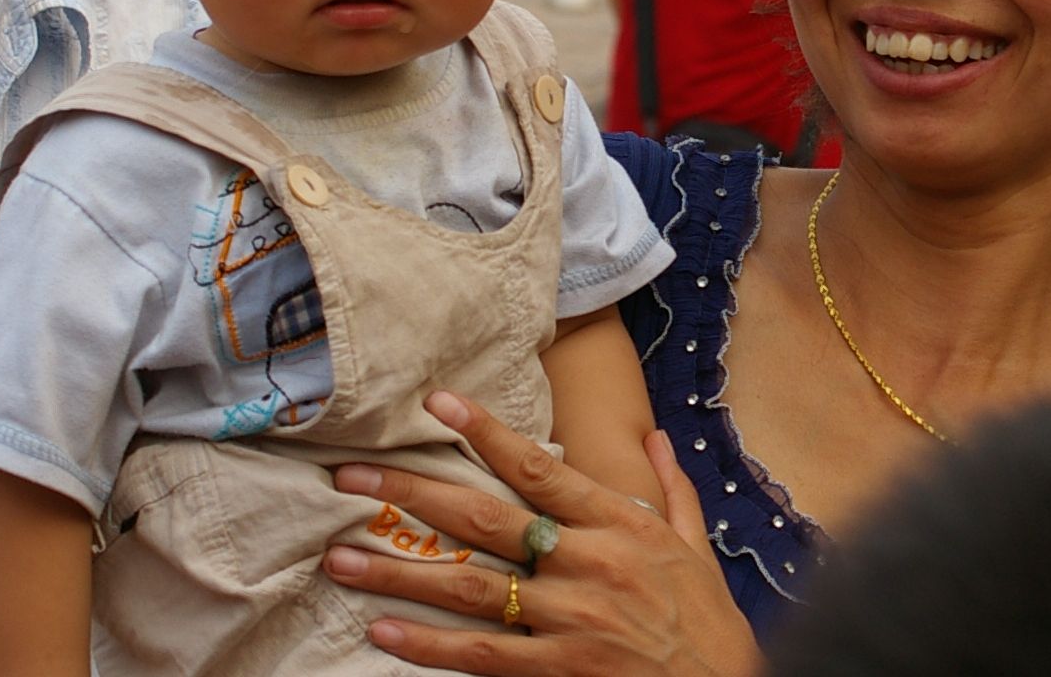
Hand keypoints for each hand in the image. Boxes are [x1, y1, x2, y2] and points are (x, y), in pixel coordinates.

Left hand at [322, 391, 759, 676]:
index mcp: (617, 523)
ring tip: (340, 559)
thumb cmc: (710, 622)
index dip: (484, 431)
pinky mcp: (559, 671)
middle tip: (348, 478)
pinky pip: (481, 655)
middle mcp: (588, 563)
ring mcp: (570, 619)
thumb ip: (671, 489)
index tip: (435, 401)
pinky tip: (383, 632)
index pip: (538, 466)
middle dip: (410, 493)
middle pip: (484, 519)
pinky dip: (428, 646)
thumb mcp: (696, 547)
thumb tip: (655, 438)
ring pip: (468, 588)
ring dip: (398, 573)